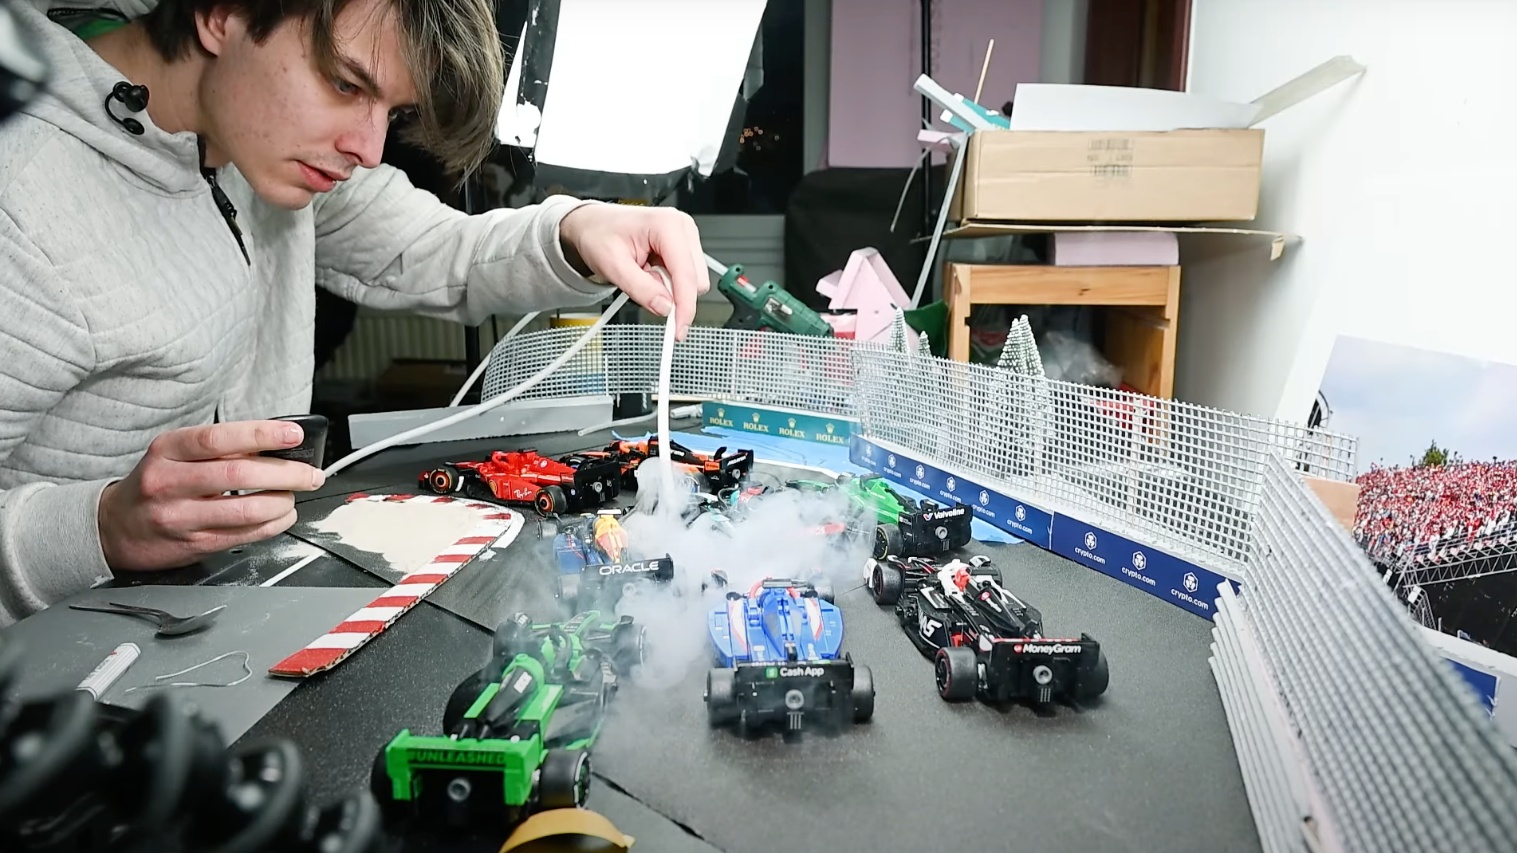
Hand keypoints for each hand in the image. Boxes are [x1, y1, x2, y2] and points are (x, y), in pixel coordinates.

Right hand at [97, 421, 326, 572]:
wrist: (113, 528)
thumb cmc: (155, 484)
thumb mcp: (174, 455)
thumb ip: (218, 449)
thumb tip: (274, 444)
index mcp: (167, 450)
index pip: (219, 438)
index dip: (261, 435)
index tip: (293, 434)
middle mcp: (170, 482)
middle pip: (239, 475)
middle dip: (287, 473)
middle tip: (310, 474)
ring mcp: (180, 517)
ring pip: (246, 510)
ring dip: (283, 502)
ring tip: (294, 496)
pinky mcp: (193, 544)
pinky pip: (244, 535)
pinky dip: (272, 525)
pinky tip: (282, 516)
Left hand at [558, 204, 709, 339]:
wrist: (593, 225)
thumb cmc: (599, 235)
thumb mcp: (613, 266)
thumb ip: (640, 289)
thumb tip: (664, 308)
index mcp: (667, 225)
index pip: (686, 274)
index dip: (684, 306)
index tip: (678, 330)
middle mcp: (682, 228)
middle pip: (695, 280)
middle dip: (671, 294)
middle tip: (641, 285)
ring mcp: (686, 237)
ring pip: (692, 282)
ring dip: (668, 288)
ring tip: (643, 273)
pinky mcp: (684, 247)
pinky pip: (685, 278)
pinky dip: (667, 283)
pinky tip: (650, 270)